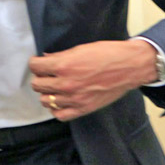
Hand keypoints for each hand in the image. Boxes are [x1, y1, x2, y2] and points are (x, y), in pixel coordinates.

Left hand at [29, 40, 157, 120]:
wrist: (130, 66)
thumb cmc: (107, 54)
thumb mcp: (79, 49)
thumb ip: (60, 56)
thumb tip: (45, 58)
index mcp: (63, 66)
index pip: (34, 67)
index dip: (35, 63)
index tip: (39, 63)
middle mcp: (66, 84)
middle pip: (37, 85)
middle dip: (40, 78)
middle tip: (47, 74)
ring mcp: (75, 98)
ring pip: (45, 101)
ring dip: (47, 93)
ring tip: (54, 87)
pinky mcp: (84, 108)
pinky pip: (60, 115)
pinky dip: (57, 109)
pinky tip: (60, 101)